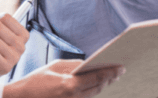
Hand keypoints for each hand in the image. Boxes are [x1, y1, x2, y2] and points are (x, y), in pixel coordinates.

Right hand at [3, 60, 124, 97]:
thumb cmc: (36, 81)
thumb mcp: (55, 67)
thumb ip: (73, 65)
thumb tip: (89, 63)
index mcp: (70, 86)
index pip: (96, 78)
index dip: (110, 72)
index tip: (121, 67)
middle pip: (98, 87)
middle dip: (109, 78)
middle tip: (119, 69)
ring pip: (93, 94)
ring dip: (103, 84)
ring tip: (111, 75)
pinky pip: (86, 97)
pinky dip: (93, 89)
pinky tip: (97, 83)